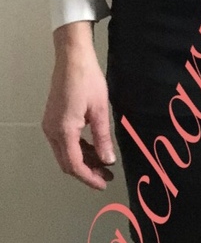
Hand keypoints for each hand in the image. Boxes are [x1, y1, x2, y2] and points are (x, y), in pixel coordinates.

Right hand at [42, 25, 116, 189]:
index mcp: (64, 131)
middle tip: (107, 176)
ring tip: (104, 164)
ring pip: (65, 153)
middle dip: (86, 172)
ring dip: (83, 160)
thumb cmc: (89, 81)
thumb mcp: (100, 111)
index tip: (104, 184)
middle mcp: (52, 131)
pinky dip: (78, 149)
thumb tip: (108, 160)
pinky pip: (63, 142)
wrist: (72, 58)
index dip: (89, 178)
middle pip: (67, 162)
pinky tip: (93, 148)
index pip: (75, 165)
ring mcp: (50, 125)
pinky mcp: (52, 119)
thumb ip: (103, 138)